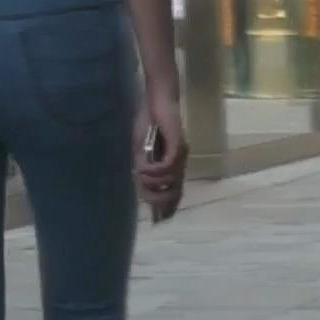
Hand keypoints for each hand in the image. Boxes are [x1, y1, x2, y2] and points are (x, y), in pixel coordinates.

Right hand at [134, 88, 187, 221]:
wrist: (157, 99)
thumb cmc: (148, 121)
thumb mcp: (142, 148)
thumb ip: (143, 165)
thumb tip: (141, 182)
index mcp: (173, 165)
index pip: (175, 192)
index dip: (168, 208)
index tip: (160, 221)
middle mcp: (180, 163)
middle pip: (174, 192)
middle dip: (160, 202)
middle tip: (147, 203)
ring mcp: (180, 155)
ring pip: (170, 181)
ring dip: (153, 184)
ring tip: (139, 178)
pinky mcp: (178, 145)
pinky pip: (167, 167)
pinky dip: (154, 172)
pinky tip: (142, 170)